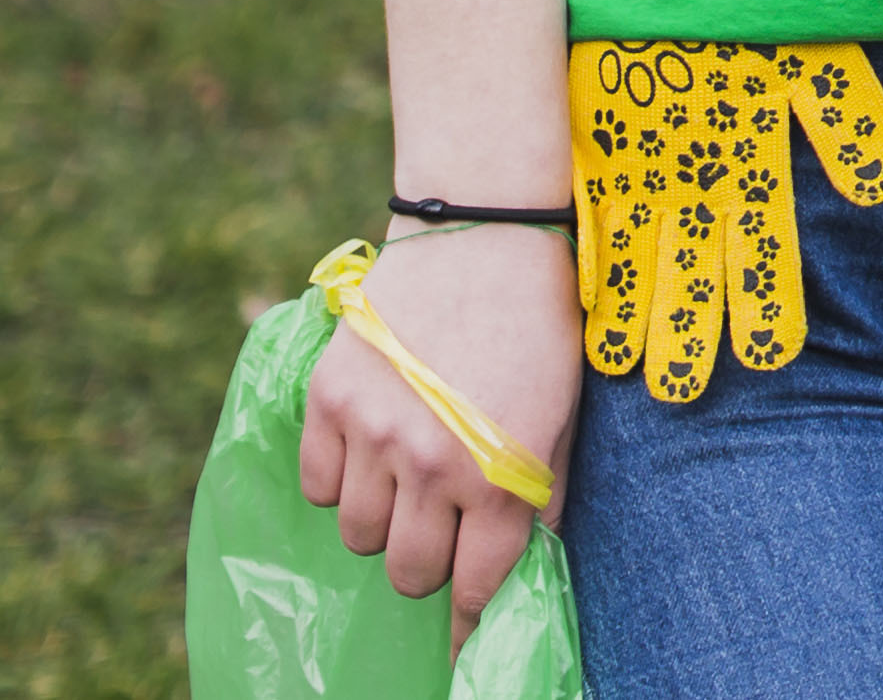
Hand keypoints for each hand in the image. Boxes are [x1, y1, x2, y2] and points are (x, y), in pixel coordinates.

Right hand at [299, 227, 584, 644]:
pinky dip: (342, 481)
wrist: (483, 236)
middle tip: (440, 534)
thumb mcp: (562, 413)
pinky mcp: (330, 400)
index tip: (458, 646)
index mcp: (499, 473)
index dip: (467, 622)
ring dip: (386, 521)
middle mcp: (431, 463)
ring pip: (361, 534)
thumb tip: (526, 557)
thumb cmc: (539, 324)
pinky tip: (371, 447)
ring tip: (409, 478)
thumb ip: (540, 492)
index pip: (478, 583)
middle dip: (428, 565)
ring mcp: (374, 432)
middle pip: (409, 571)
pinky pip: (319, 485)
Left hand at [576, 38, 882, 400]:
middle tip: (681, 389)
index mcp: (756, 169)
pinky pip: (589, 217)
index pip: (767, 252)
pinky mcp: (595, 154)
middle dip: (688, 327)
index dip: (767, 303)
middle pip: (697, 270)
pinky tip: (584, 297)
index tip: (769, 358)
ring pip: (639, 258)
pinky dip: (586, 256)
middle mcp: (700, 186)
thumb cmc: (754, 16)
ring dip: (631, 309)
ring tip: (624, 365)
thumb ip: (847, 115)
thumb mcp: (814, 56)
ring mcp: (644, 175)